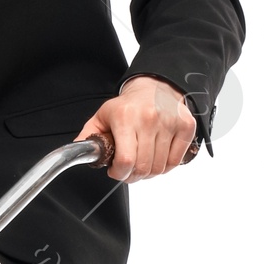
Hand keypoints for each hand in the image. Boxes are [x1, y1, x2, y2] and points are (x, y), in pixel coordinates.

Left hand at [78, 76, 195, 181]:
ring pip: (160, 167)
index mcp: (125, 117)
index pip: (126, 160)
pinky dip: (165, 166)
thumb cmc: (127, 106)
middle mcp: (149, 119)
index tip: (116, 171)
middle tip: (128, 171)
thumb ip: (89, 136)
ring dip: (149, 173)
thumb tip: (77, 151)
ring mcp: (170, 122)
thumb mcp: (102, 117)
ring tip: (141, 164)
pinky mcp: (186, 126)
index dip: (119, 173)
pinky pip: (175, 161)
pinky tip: (156, 159)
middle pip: (144, 167)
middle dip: (132, 176)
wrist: (154, 87)